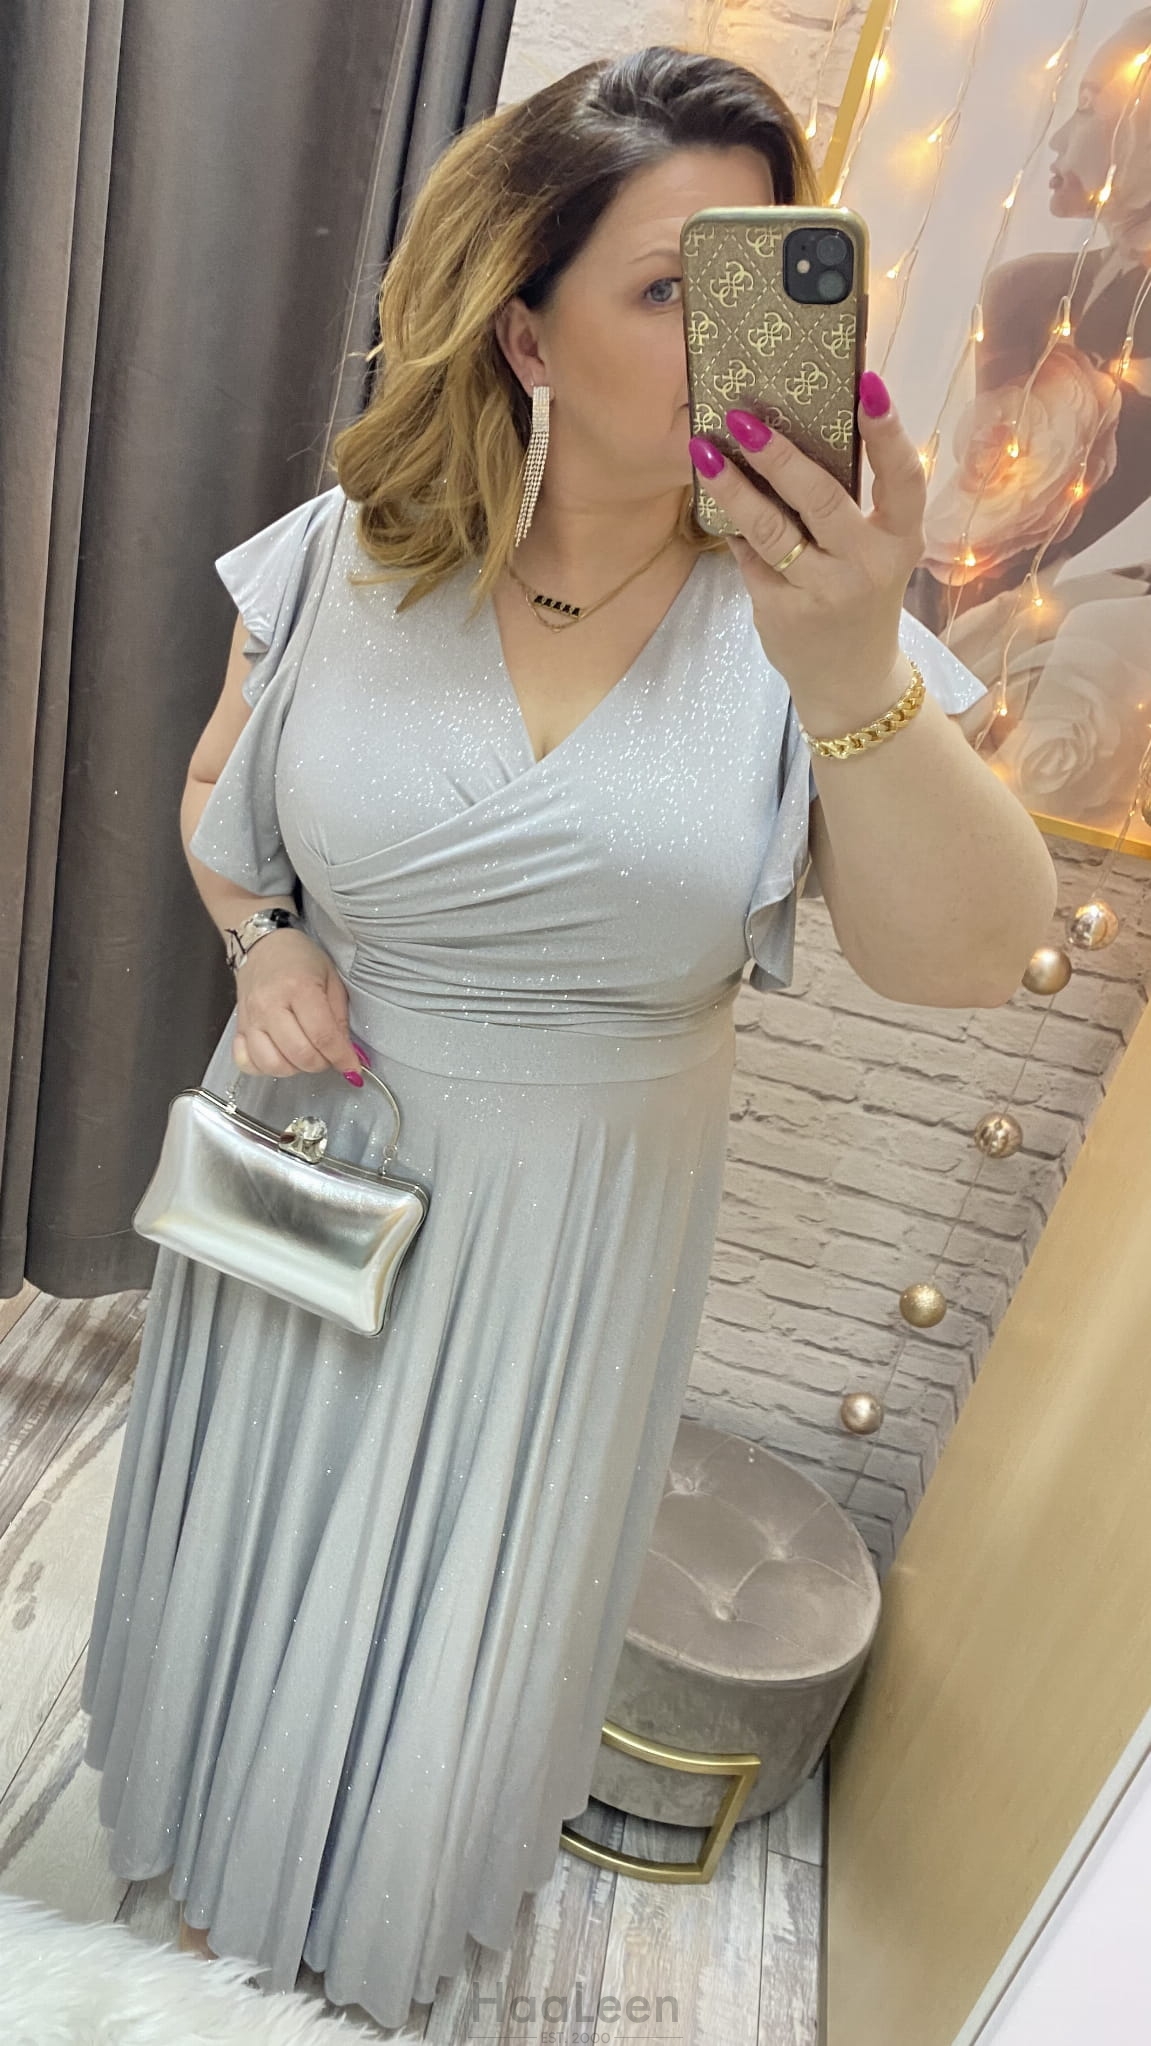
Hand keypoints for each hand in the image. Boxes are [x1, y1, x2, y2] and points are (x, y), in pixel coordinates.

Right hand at [232, 929, 368, 1082]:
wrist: (263, 945)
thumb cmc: (300, 959)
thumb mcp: (331, 978)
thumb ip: (339, 1017)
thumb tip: (346, 1053)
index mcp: (299, 988)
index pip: (322, 1036)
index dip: (341, 1057)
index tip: (352, 1067)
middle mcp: (270, 1005)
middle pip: (299, 1054)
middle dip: (321, 1063)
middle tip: (329, 1056)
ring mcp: (251, 1018)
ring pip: (273, 1064)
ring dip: (295, 1068)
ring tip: (305, 1055)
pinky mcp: (239, 1027)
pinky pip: (246, 1062)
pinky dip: (264, 1068)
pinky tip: (279, 1056)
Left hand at [688, 370, 925, 716]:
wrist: (850, 682)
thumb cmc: (861, 599)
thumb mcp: (875, 553)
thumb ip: (850, 506)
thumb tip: (793, 434)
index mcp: (900, 541)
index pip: (902, 479)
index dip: (887, 431)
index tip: (868, 385)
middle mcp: (866, 566)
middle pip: (821, 499)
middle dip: (779, 455)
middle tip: (744, 417)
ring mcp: (823, 592)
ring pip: (771, 529)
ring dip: (734, 487)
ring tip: (705, 450)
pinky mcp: (783, 612)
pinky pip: (749, 557)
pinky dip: (731, 527)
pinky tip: (711, 498)